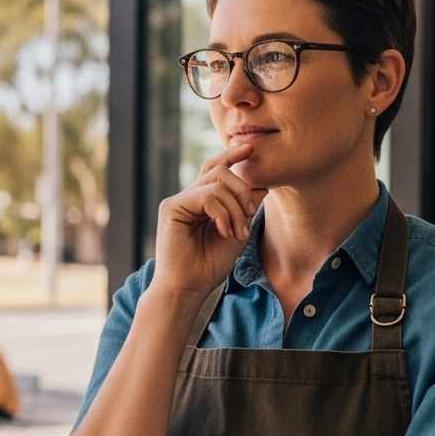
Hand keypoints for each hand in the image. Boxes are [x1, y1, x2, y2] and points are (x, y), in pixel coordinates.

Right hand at [152, 145, 267, 297]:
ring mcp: (178, 200)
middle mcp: (188, 196)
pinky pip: (206, 195)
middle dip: (243, 189)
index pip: (216, 168)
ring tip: (237, 233)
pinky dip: (222, 213)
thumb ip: (246, 207)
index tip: (251, 148)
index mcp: (202, 201)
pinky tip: (224, 232)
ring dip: (236, 208)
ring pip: (217, 183)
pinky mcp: (171, 207)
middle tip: (250, 215)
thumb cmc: (211, 264)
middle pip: (220, 170)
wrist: (191, 286)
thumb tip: (263, 182)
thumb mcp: (238, 230)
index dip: (232, 156)